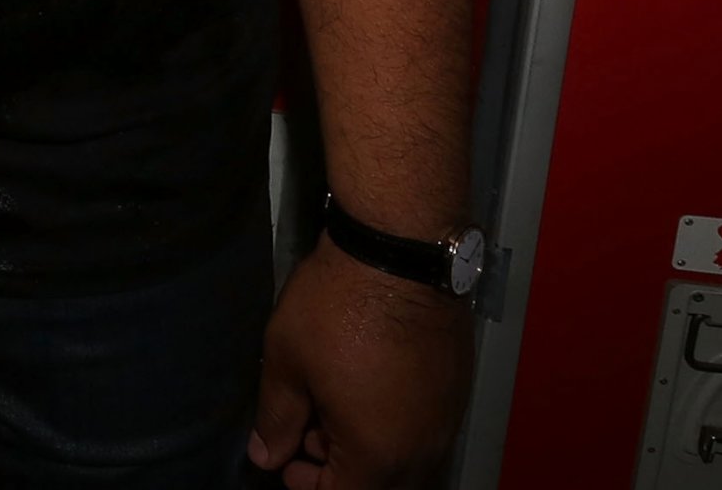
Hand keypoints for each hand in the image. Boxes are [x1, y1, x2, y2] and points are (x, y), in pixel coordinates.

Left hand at [250, 239, 470, 486]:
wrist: (398, 254)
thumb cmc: (335, 309)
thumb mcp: (287, 362)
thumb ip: (277, 419)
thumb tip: (266, 457)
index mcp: (379, 455)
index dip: (308, 484)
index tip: (286, 454)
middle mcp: (422, 450)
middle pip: (379, 485)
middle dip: (338, 467)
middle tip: (306, 425)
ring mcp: (445, 422)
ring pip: (403, 460)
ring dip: (365, 446)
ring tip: (331, 398)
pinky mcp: (455, 392)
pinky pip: (422, 431)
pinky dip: (391, 424)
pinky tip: (364, 384)